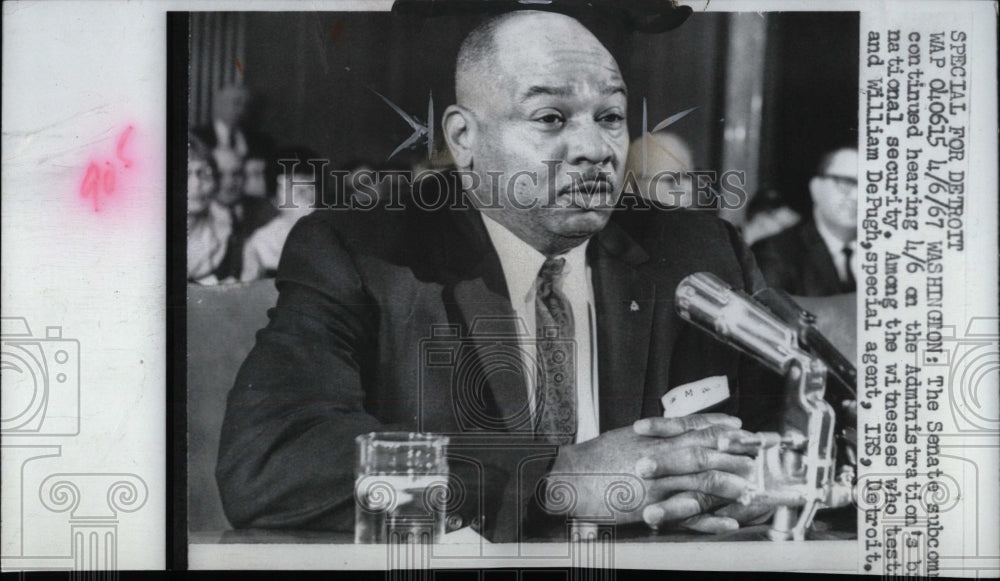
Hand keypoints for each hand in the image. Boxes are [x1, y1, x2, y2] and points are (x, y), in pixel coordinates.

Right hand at [543, 414, 755, 526]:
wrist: (568, 476)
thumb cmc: (595, 458)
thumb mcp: (627, 438)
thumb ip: (655, 436)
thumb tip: (678, 430)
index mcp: (653, 438)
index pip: (694, 428)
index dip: (720, 428)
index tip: (741, 429)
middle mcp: (658, 457)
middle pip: (705, 452)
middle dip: (734, 454)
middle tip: (758, 455)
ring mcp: (656, 483)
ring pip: (700, 482)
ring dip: (728, 484)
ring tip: (750, 487)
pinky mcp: (648, 507)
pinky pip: (684, 514)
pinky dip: (707, 519)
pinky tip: (726, 522)